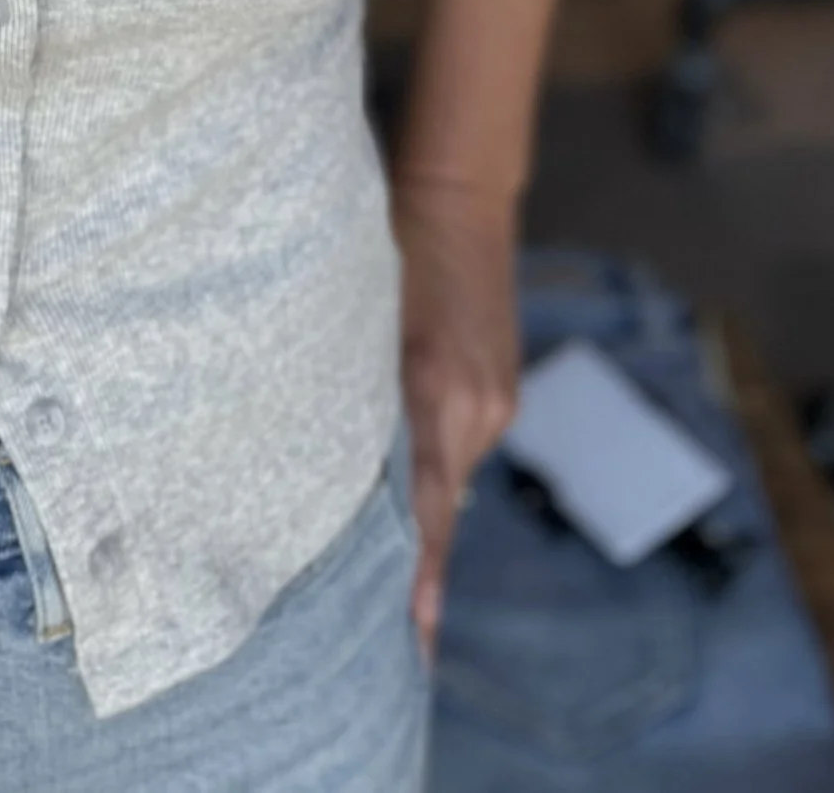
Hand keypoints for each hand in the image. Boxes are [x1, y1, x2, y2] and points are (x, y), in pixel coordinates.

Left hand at [391, 169, 518, 657]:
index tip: (413, 636)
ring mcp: (493, 400)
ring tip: (389, 570)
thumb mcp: (361, 315)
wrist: (458, 195)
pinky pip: (461, 448)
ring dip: (419, 513)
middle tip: (393, 635)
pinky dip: (434, 467)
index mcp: (430, 388)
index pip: (424, 505)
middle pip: (437, 506)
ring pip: (448, 478)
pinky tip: (407, 482)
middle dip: (414, 563)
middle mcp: (472, 406)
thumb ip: (354, 389)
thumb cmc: (388, 243)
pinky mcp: (501, 391)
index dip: (417, 572)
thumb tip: (332, 464)